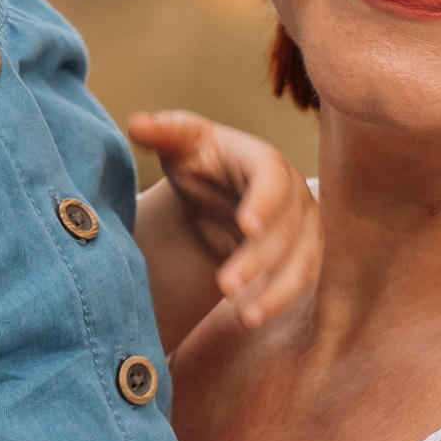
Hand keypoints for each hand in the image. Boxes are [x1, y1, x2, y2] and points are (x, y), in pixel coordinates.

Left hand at [128, 109, 319, 328]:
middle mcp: (294, 193)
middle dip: (259, 260)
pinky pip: (300, 280)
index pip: (272, 177)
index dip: (264, 201)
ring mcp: (304, 226)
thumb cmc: (199, 161)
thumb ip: (162, 133)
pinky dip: (280, 300)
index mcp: (264, 160)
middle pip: (285, 229)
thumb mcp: (180, 143)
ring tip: (246, 316)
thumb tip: (136, 123)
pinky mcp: (303, 254)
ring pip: (301, 261)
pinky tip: (252, 317)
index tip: (246, 225)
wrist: (218, 192)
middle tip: (226, 285)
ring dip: (276, 290)